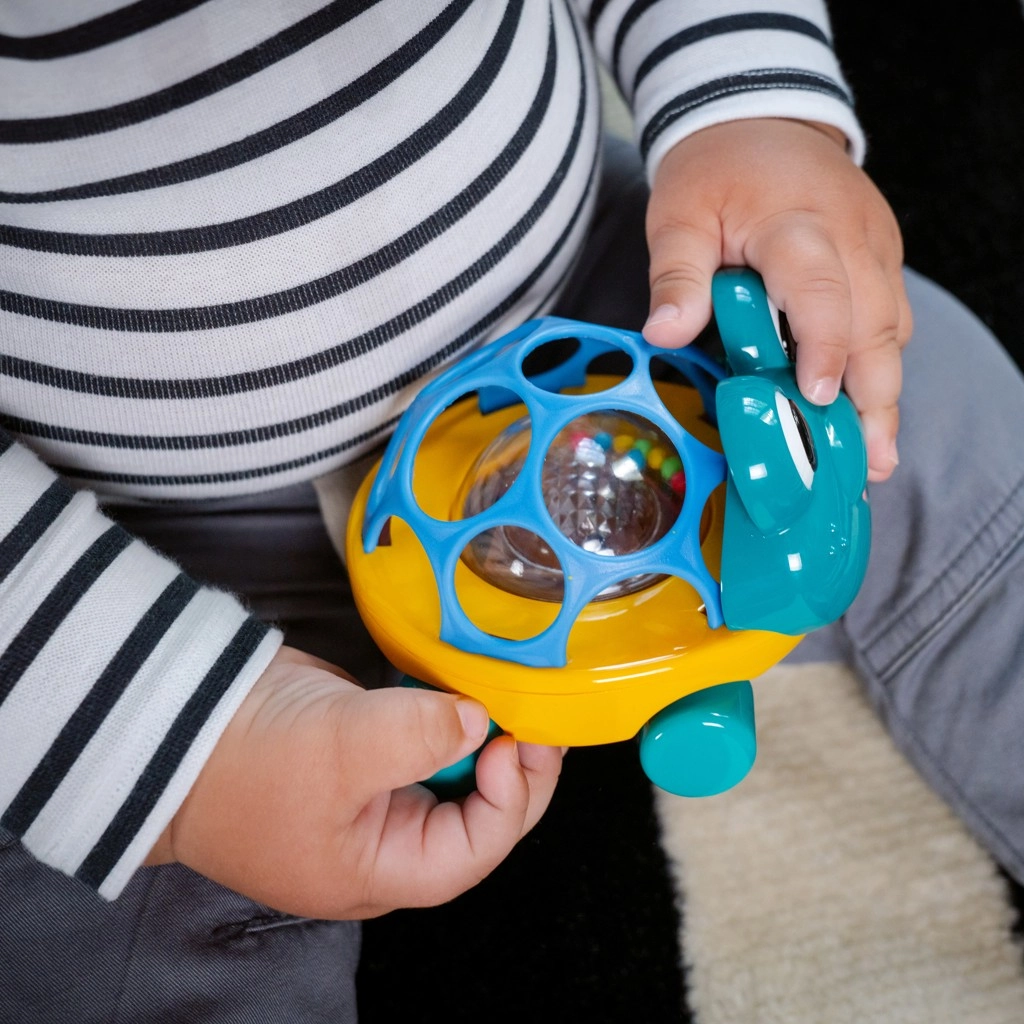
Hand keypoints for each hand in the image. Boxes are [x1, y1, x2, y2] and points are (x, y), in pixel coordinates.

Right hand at [145, 646, 561, 917]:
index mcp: (379, 869)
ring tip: (511, 698)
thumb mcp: (338, 751)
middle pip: (476, 814)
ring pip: (456, 772)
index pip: (473, 851)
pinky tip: (468, 687)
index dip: (509, 801)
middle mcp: (385, 837)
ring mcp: (377, 790)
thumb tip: (479, 720)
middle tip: (534, 719)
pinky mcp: (368, 746)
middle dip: (513, 769)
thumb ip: (419, 736)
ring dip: (486, 737)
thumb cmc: (241, 763)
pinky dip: (451, 714)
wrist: (174, 720)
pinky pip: (427, 737)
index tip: (514, 743)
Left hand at [642, 117, 911, 481]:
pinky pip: (890, 317)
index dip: (824, 347)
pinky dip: (881, 365)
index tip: (819, 398)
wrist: (760, 118)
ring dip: (885, 391)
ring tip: (875, 455)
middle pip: (876, 323)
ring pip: (893, 327)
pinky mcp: (880, 257)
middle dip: (875, 396)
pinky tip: (867, 409)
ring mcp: (875, 247)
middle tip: (870, 462)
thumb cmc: (715, 171)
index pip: (821, 291)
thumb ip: (675, 274)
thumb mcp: (679, 214)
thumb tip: (662, 333)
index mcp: (797, 224)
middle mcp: (851, 237)